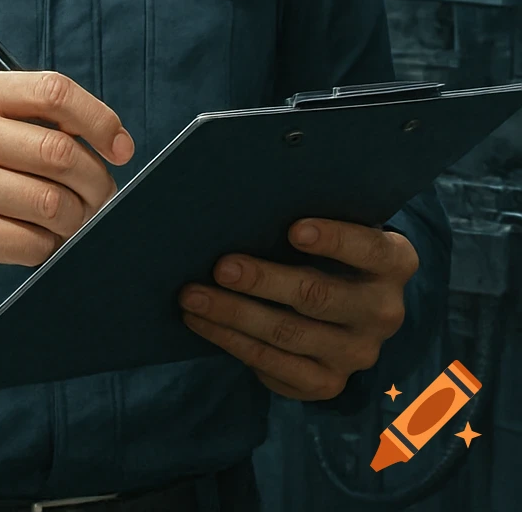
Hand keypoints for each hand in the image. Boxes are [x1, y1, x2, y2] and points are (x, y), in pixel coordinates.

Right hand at [0, 69, 133, 322]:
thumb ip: (30, 123)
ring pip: (52, 202)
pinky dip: (46, 249)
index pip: (53, 90)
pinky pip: (32, 242)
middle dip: (94, 183)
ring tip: (65, 225)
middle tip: (97, 200)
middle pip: (59, 151)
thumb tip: (108, 140)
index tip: (120, 147)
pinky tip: (32, 245)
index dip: (98, 119)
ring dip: (73, 222)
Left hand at [178, 217, 418, 401]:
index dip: (334, 239)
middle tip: (220, 267)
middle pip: (317, 296)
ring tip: (193, 297)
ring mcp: (358, 353)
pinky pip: (276, 367)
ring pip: (289, 335)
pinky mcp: (330, 383)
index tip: (293, 229)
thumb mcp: (335, 224)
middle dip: (263, 281)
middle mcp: (384, 312)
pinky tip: (205, 325)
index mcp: (394, 262)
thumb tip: (247, 203)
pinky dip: (235, 344)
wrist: (349, 302)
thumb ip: (312, 214)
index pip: (369, 249)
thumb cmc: (330, 247)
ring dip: (234, 315)